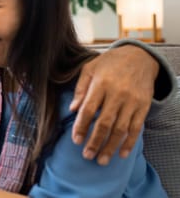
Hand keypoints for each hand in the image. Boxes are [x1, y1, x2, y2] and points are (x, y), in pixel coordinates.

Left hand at [70, 44, 157, 164]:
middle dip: (95, 142)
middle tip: (87, 155)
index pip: (88, 110)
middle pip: (104, 123)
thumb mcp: (89, 69)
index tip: (75, 141)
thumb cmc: (109, 63)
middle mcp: (117, 93)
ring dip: (111, 147)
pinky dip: (129, 142)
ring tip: (102, 160)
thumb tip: (72, 109)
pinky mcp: (144, 106)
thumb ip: (80, 89)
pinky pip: (136, 128)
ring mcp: (132, 101)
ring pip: (121, 129)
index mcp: (100, 83)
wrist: (139, 56)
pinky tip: (121, 153)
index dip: (81, 127)